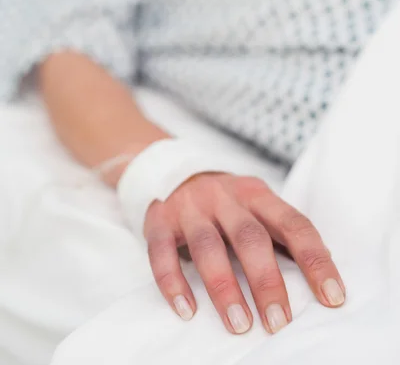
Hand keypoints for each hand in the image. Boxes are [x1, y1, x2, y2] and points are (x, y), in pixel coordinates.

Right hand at [144, 172, 344, 334]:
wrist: (176, 174)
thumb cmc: (227, 203)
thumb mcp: (256, 206)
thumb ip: (280, 232)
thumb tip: (323, 272)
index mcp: (257, 194)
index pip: (293, 224)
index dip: (315, 260)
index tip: (332, 297)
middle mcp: (225, 197)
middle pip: (250, 237)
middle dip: (267, 281)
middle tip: (278, 322)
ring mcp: (191, 207)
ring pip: (208, 246)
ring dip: (224, 288)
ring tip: (239, 324)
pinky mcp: (160, 220)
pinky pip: (162, 252)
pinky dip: (173, 282)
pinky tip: (186, 310)